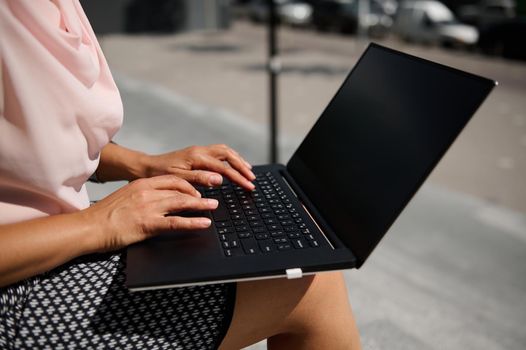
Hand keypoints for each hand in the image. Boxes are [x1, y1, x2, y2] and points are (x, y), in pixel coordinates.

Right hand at [84, 175, 217, 251]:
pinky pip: (176, 222)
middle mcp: (147, 192)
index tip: (197, 189)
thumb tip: (157, 200)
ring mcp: (148, 208)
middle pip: (180, 189)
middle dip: (198, 193)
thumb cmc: (105, 216)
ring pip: (181, 203)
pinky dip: (193, 222)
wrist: (89, 227)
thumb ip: (142, 196)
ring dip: (201, 205)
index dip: (188, 184)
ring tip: (214, 207)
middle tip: (211, 198)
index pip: (171, 179)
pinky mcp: (148, 224)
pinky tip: (204, 223)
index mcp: (141, 185)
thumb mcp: (125, 198)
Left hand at [142, 144, 255, 189]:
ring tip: (248, 171)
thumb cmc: (160, 174)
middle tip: (252, 179)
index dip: (238, 177)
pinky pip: (219, 153)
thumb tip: (219, 179)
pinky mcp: (198, 154)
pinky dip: (230, 159)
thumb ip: (199, 179)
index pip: (223, 167)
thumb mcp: (178, 179)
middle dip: (242, 166)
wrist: (146, 168)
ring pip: (225, 151)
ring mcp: (199, 151)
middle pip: (228, 154)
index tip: (248, 186)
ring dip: (238, 160)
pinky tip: (234, 166)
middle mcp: (200, 151)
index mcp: (196, 157)